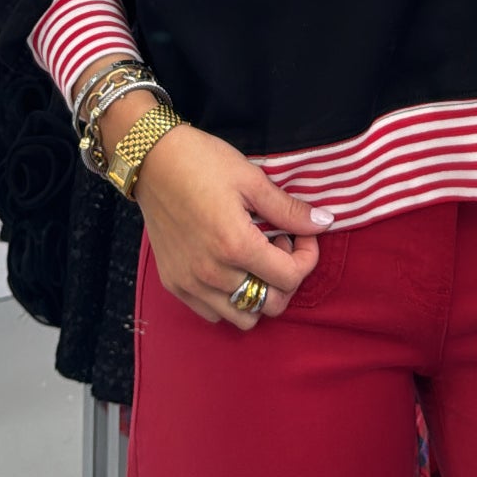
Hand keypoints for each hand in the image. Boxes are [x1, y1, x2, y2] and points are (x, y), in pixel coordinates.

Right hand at [132, 121, 334, 331]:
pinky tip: (230, 266)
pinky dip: (229, 300)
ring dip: (259, 293)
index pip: (290, 278)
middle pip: (271, 305)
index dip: (307, 258)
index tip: (301, 235)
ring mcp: (190, 282)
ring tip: (253, 258)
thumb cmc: (202, 162)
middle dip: (286, 278)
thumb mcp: (251, 179)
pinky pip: (212, 314)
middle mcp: (212, 273)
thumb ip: (289, 210)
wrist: (152, 159)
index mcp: (235, 246)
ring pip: (242, 317)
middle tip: (277, 244)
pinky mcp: (174, 283)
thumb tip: (325, 223)